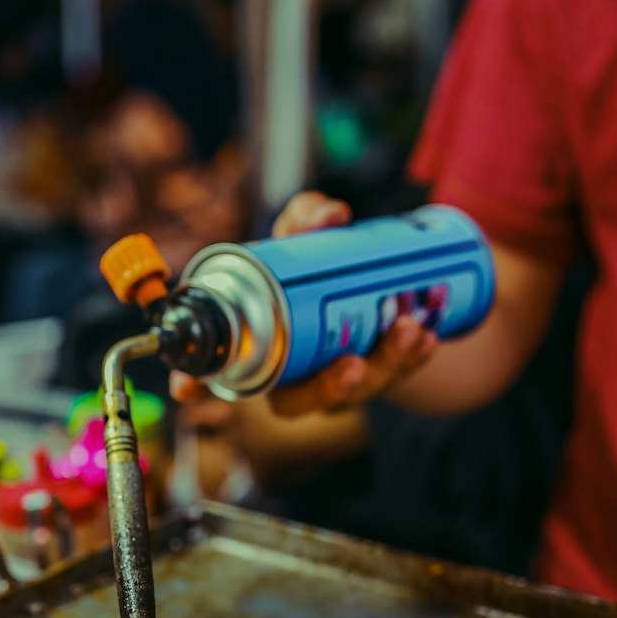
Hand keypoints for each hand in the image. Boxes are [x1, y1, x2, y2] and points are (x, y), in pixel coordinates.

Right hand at [170, 189, 437, 413]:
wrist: (374, 287)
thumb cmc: (316, 267)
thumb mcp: (305, 237)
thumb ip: (305, 219)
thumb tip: (330, 215)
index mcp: (255, 345)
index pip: (216, 371)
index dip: (197, 384)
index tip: (187, 389)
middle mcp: (289, 375)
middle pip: (296, 402)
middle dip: (327, 389)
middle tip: (351, 365)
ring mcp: (331, 384)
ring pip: (353, 393)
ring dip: (383, 367)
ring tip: (409, 330)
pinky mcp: (373, 381)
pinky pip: (393, 377)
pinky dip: (412, 359)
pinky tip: (429, 337)